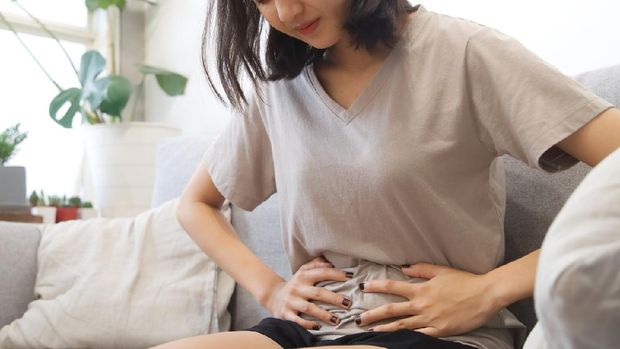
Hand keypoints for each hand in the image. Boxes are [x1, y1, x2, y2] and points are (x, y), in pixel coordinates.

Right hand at [263, 256, 352, 329]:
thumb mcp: (303, 271)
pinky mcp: (286, 313)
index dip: (337, 274)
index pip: (322, 273)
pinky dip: (308, 324)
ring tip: (337, 320)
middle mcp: (297, 288)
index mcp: (303, 276)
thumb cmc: (296, 284)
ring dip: (324, 314)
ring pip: (309, 308)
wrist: (273, 296)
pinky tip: (319, 326)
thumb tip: (331, 261)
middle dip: (334, 298)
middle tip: (348, 303)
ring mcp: (291, 301)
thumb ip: (316, 264)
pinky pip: (298, 320)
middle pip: (318, 293)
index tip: (351, 277)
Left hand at [356, 263, 497, 336]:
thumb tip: (404, 268)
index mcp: (421, 289)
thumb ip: (421, 269)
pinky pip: (419, 336)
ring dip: (385, 329)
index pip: (393, 287)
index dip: (376, 286)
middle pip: (392, 310)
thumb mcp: (441, 270)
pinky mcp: (439, 331)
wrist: (484, 295)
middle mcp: (422, 304)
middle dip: (373, 314)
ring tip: (371, 331)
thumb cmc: (464, 281)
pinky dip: (406, 338)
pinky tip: (396, 341)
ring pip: (402, 325)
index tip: (363, 288)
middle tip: (358, 319)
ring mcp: (430, 319)